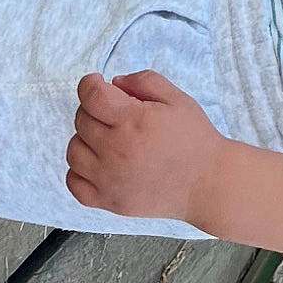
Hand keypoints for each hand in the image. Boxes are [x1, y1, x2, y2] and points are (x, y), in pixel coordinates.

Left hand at [66, 70, 225, 223]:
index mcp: (133, 121)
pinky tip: (99, 163)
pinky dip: (80, 171)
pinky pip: (74, 182)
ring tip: (108, 140)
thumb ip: (144, 81)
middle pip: (81, 120)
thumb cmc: (195, 140)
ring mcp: (109, 179)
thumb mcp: (178, 98)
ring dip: (86, 139)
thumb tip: (113, 82)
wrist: (208, 183)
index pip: (90, 95)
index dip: (90, 83)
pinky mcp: (108, 201)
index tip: (98, 84)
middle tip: (116, 114)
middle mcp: (116, 150)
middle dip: (95, 110)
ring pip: (74, 150)